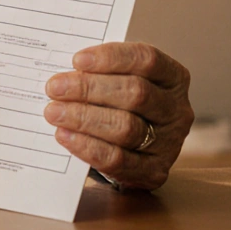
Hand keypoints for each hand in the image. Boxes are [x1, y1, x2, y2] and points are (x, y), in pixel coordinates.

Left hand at [44, 42, 192, 190]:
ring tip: (53, 112)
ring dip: (84, 118)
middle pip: (136, 93)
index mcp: (173, 78)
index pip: (148, 60)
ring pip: (126, 128)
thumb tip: (65, 72)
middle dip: (89, 89)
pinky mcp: (155, 171)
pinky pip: (119, 160)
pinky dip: (88, 146)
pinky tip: (64, 135)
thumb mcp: (116, 81)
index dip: (111, 58)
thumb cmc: (117, 103)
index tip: (77, 60)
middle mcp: (177, 110)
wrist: (128, 149)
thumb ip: (98, 73)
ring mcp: (170, 143)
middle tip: (54, 88)